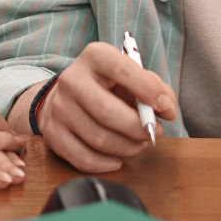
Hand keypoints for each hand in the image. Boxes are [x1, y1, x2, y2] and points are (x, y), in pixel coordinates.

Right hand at [22, 42, 176, 173]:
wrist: (67, 95)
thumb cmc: (108, 86)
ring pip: (99, 139)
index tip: (166, 108)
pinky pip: (84, 158)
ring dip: (127, 148)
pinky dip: (107, 163)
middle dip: (138, 128)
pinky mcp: (53, 134)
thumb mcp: (131, 76)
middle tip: (153, 133)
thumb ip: (155, 88)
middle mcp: (72, 79)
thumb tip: (167, 110)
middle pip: (107, 112)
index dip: (148, 90)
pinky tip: (117, 157)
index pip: (122, 70)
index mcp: (95, 56)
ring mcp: (59, 108)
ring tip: (138, 144)